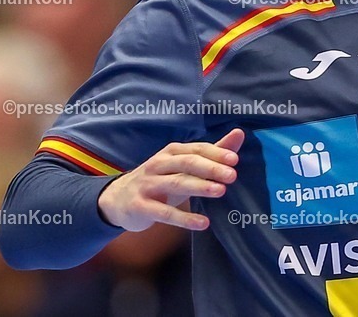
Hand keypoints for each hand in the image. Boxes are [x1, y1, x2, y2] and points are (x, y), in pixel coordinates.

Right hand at [98, 129, 243, 231]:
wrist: (118, 199)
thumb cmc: (159, 180)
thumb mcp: (182, 166)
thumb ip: (211, 153)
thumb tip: (239, 134)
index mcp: (171, 152)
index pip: (196, 149)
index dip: (215, 153)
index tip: (235, 159)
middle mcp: (158, 164)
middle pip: (186, 163)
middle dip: (210, 168)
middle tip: (232, 176)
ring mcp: (148, 184)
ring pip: (176, 183)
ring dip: (199, 187)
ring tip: (220, 191)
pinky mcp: (141, 206)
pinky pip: (164, 213)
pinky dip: (184, 219)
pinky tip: (203, 223)